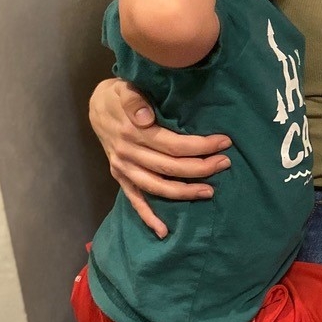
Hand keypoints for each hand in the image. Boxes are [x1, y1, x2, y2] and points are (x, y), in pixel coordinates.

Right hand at [89, 77, 231, 237]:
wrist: (96, 106)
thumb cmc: (119, 95)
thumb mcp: (125, 89)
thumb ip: (135, 101)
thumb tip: (146, 118)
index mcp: (132, 133)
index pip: (173, 144)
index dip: (200, 146)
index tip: (224, 142)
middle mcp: (128, 154)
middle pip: (170, 168)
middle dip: (201, 168)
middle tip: (225, 163)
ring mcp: (123, 168)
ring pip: (157, 187)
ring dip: (184, 192)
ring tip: (210, 191)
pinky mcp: (120, 177)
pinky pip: (134, 200)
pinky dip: (148, 217)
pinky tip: (164, 231)